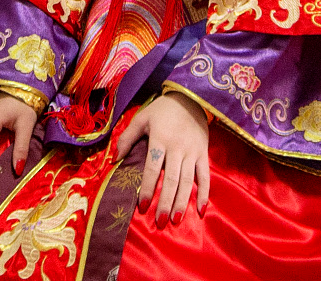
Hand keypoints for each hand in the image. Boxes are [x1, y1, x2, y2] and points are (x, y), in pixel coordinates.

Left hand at [115, 92, 209, 226]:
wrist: (191, 98)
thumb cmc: (162, 110)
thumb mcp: (141, 118)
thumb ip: (127, 138)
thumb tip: (115, 160)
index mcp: (160, 139)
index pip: (152, 168)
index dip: (147, 188)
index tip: (142, 206)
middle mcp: (177, 148)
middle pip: (171, 179)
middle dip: (165, 201)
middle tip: (160, 221)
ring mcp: (193, 152)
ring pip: (188, 181)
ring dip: (182, 202)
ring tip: (175, 220)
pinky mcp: (204, 154)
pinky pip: (206, 176)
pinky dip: (205, 193)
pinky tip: (200, 209)